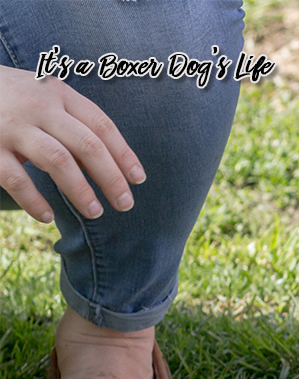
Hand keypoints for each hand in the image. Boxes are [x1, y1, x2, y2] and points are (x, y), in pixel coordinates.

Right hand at [0, 66, 144, 222]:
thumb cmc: (8, 97)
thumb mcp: (42, 96)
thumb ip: (71, 120)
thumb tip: (110, 162)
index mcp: (58, 93)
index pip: (101, 125)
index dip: (124, 154)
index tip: (139, 180)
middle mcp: (38, 107)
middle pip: (88, 146)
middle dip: (111, 178)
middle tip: (125, 204)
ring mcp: (12, 126)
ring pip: (58, 162)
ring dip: (80, 191)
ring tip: (96, 212)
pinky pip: (16, 179)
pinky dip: (33, 200)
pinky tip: (46, 217)